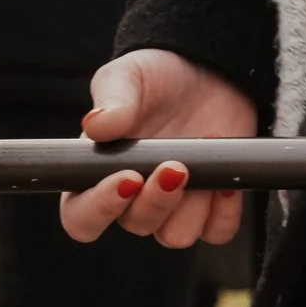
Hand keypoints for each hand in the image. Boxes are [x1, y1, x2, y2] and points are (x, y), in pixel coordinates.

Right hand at [60, 49, 256, 250]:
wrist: (208, 71)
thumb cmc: (156, 76)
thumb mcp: (129, 76)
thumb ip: (111, 99)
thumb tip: (95, 125)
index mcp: (97, 173)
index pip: (81, 216)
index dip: (99, 209)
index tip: (127, 178)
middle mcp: (133, 198)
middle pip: (136, 225)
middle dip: (156, 200)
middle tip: (173, 164)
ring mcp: (173, 205)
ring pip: (176, 235)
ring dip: (191, 204)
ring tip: (200, 156)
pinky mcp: (211, 206)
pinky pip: (217, 231)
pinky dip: (224, 212)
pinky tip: (225, 179)